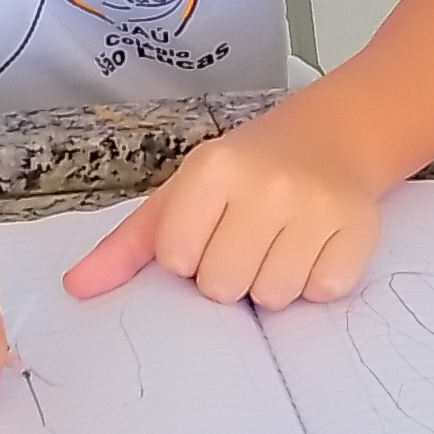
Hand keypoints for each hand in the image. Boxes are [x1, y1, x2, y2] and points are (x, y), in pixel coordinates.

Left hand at [63, 99, 382, 311]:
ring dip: (273, 280)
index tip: (209, 228)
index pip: (177, 259)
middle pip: (223, 286)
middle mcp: (267, 184)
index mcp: (214, 169)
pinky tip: (313, 246)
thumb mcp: (183, 192)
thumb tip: (75, 289)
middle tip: (247, 236)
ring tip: (280, 241)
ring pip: (273, 297)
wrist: (333, 136)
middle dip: (230, 273)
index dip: (189, 255)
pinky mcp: (358, 229)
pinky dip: (315, 280)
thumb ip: (128, 243)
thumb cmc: (247, 171)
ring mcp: (317, 207)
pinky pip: (320, 293)